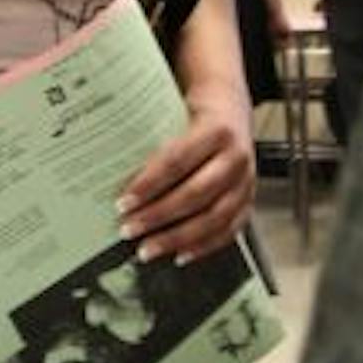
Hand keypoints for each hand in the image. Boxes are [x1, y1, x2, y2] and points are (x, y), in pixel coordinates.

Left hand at [115, 90, 254, 264]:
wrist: (232, 108)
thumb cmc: (196, 113)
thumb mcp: (174, 113)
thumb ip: (152, 139)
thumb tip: (113, 170)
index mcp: (217, 129)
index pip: (177, 161)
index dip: (148, 185)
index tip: (123, 202)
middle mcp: (236, 157)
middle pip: (196, 194)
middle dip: (157, 216)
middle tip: (128, 229)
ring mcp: (246, 182)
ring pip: (214, 218)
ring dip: (177, 238)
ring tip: (148, 248)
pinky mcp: (248, 201)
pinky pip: (229, 231)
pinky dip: (203, 247)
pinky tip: (180, 254)